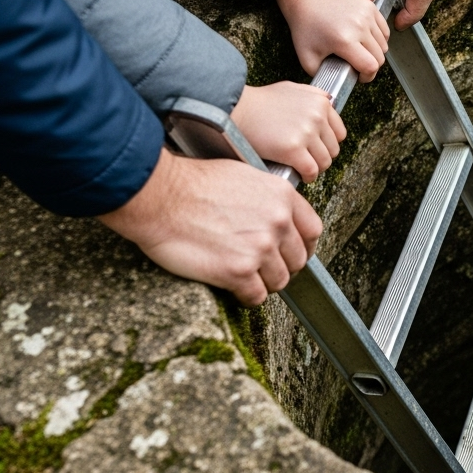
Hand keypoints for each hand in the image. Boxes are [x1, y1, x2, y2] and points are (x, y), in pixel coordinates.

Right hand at [98, 148, 323, 305]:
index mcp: (282, 196)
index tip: (292, 253)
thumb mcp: (243, 176)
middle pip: (297, 260)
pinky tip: (233, 288)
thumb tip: (275, 217)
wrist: (160, 196)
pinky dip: (246, 296)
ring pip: (279, 281)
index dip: (303, 246)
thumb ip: (267, 199)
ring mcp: (260, 248)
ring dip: (263, 283)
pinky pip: (255, 296)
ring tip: (245, 278)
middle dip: (281, 267)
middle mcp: (278, 222)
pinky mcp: (239, 271)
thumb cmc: (191, 183)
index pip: (312, 231)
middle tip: (262, 269)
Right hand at [231, 82, 346, 181]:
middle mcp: (317, 116)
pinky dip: (307, 176)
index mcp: (321, 102)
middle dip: (320, 156)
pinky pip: (311, 171)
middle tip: (306, 158)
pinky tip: (298, 174)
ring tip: (301, 166)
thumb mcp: (293, 89)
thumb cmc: (261, 102)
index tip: (316, 148)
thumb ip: (314, 96)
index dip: (327, 143)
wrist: (237, 109)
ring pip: (324, 162)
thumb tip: (330, 103)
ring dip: (314, 168)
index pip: (340, 133)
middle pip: (333, 150)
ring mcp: (306, 133)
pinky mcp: (294, 149)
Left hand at [275, 0, 388, 79]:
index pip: (371, 66)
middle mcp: (358, 26)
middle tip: (359, 65)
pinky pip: (384, 30)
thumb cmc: (306, 28)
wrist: (307, 0)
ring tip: (361, 51)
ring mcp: (366, 15)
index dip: (368, 76)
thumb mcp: (307, 60)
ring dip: (375, 52)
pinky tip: (366, 39)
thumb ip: (325, 76)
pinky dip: (379, 38)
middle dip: (371, 66)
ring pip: (384, 44)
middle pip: (380, 57)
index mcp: (344, 41)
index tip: (360, 76)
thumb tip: (338, 84)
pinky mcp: (369, 7)